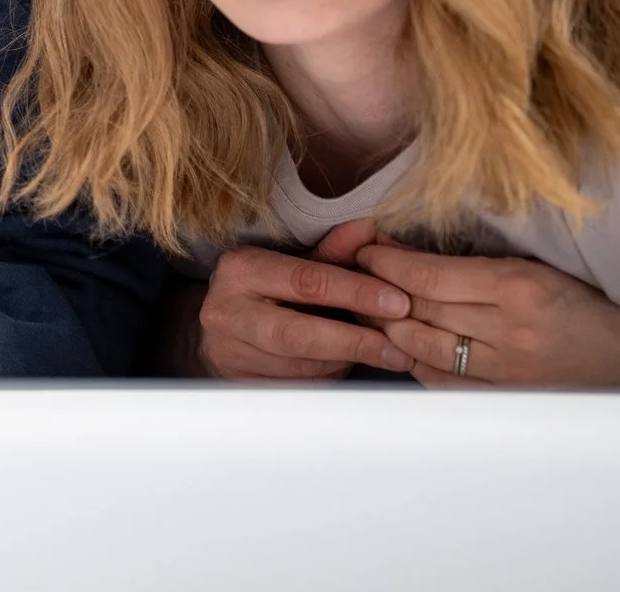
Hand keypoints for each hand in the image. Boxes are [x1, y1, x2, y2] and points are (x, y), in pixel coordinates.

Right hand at [195, 219, 413, 380]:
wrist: (221, 326)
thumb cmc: (263, 290)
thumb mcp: (292, 265)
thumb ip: (331, 254)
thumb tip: (366, 231)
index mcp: (240, 270)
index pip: (305, 281)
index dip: (355, 293)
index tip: (398, 302)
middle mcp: (227, 310)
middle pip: (298, 333)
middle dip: (354, 340)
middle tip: (398, 347)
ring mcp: (229, 351)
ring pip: (302, 366)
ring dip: (346, 361)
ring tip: (376, 353)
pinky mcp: (240, 381)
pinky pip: (298, 386)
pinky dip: (329, 376)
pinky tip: (343, 364)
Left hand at [358, 240, 619, 387]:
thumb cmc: (573, 304)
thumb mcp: (524, 267)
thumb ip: (461, 265)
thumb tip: (395, 252)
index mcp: (517, 288)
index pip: (427, 277)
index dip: (384, 263)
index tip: (363, 251)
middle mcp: (509, 332)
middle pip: (417, 312)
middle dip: (374, 292)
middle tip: (351, 277)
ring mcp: (504, 372)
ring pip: (419, 347)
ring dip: (384, 326)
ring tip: (366, 308)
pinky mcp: (500, 398)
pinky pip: (437, 380)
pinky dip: (410, 359)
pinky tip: (397, 343)